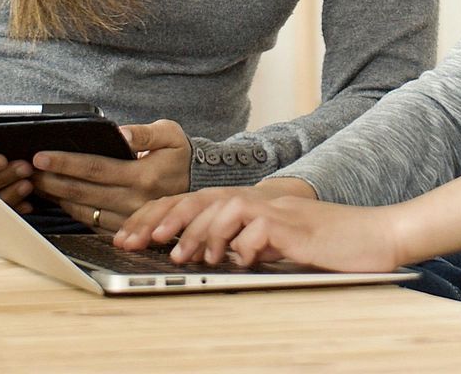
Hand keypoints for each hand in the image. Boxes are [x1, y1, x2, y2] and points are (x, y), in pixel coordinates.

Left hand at [29, 119, 190, 231]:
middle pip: (83, 192)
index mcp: (143, 176)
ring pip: (83, 210)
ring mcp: (128, 218)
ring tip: (34, 183)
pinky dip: (70, 211)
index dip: (66, 162)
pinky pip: (92, 222)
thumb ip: (145, 133)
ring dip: (56, 197)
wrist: (198, 186)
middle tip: (26, 170)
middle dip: (51, 180)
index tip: (41, 156)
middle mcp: (134, 201)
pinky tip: (56, 199)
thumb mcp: (170, 135)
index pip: (96, 168)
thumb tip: (121, 134)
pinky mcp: (125, 228)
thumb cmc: (179, 155)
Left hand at [114, 177, 313, 249]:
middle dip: (164, 221)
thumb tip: (180, 253)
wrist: (335, 232)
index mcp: (224, 203)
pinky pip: (254, 228)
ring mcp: (259, 207)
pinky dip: (240, 244)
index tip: (125, 239)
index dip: (149, 219)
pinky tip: (235, 259)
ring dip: (198, 234)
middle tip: (144, 243)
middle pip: (194, 201)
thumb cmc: (287, 237)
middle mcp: (237, 200)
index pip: (179, 203)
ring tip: (182, 257)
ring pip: (219, 210)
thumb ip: (217, 240)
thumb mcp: (244, 239)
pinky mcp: (281, 221)